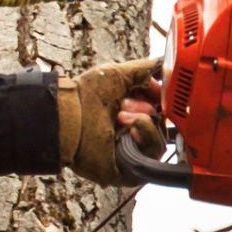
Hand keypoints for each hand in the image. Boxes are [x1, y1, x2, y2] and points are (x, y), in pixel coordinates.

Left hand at [58, 58, 162, 185]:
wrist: (68, 117)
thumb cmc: (85, 96)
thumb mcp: (117, 75)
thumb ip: (143, 70)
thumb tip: (163, 65)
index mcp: (131, 112)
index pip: (159, 107)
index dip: (159, 97)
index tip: (154, 89)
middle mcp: (133, 132)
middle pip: (161, 122)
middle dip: (146, 107)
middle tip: (123, 103)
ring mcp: (133, 151)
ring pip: (160, 137)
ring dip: (143, 120)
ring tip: (120, 116)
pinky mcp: (132, 167)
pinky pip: (154, 152)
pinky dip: (145, 134)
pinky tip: (130, 129)